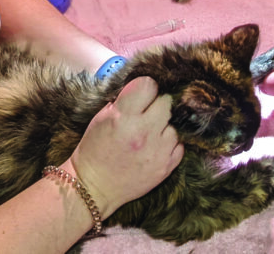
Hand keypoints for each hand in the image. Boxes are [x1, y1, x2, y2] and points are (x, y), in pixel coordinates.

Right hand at [69, 76, 182, 216]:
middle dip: (157, 105)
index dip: (145, 87)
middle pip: (166, 102)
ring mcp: (157, 150)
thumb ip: (123, 101)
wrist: (94, 187)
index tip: (142, 94)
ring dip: (164, 126)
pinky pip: (179, 145)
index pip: (149, 85)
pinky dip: (169, 144)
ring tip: (149, 134)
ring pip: (174, 125)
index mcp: (124, 117)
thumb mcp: (101, 118)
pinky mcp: (166, 166)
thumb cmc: (94, 151)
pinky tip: (155, 147)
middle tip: (147, 113)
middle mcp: (143, 132)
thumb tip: (144, 88)